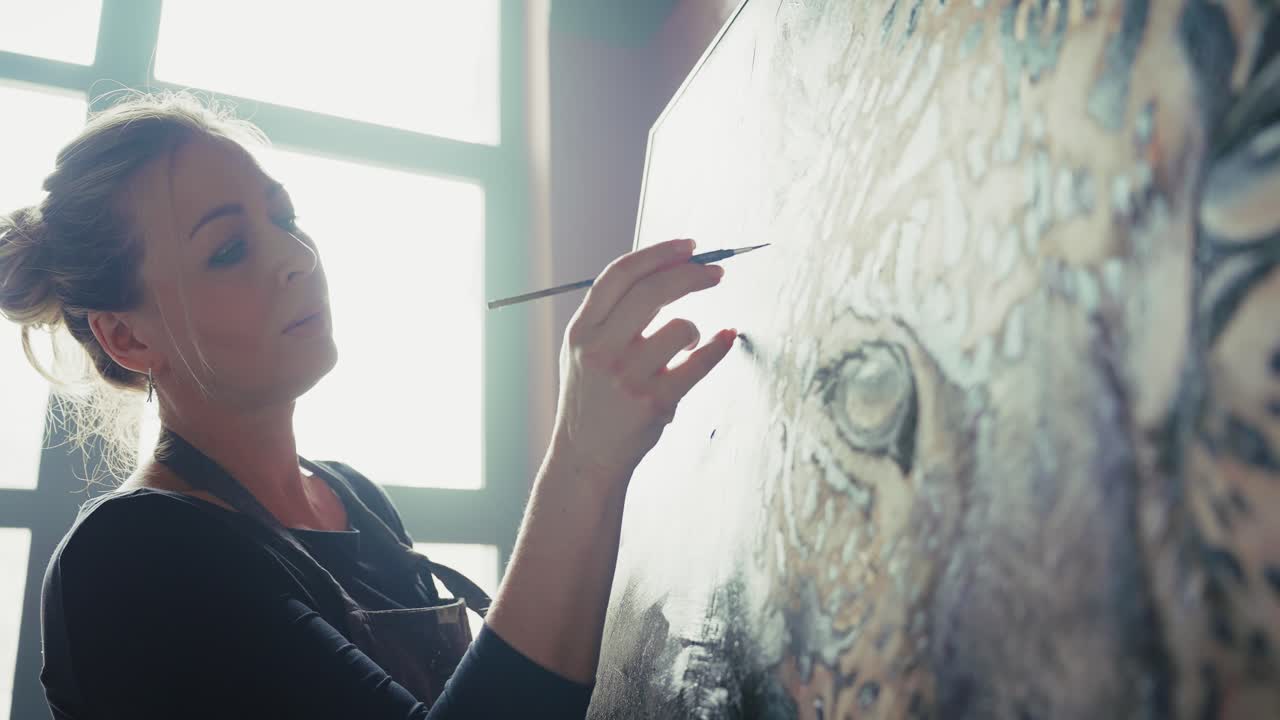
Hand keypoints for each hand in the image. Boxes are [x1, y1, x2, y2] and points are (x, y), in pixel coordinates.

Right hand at [550, 238, 735, 480]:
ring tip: (682, 347)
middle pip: (654, 291)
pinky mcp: (655, 402)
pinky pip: (700, 361)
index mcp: (581, 331)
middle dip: (692, 274)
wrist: (587, 456)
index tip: (689, 246)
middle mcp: (601, 350)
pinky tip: (724, 338)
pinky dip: (717, 346)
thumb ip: (613, 314)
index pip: (620, 275)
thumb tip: (668, 269)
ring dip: (692, 331)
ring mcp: (628, 377)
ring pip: (682, 327)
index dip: (658, 253)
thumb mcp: (585, 351)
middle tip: (716, 272)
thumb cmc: (593, 398)